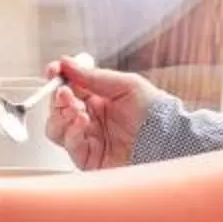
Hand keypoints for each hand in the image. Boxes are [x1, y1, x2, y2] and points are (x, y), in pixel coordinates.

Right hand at [45, 60, 165, 169]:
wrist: (169, 141)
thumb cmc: (155, 113)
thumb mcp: (126, 85)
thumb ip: (94, 76)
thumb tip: (67, 63)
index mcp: (97, 99)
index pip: (68, 87)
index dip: (57, 78)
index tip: (53, 70)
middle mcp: (89, 119)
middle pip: (57, 109)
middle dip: (57, 98)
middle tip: (65, 92)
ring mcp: (88, 139)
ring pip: (56, 128)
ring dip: (61, 116)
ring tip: (77, 109)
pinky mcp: (89, 159)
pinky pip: (69, 145)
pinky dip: (71, 131)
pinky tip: (82, 122)